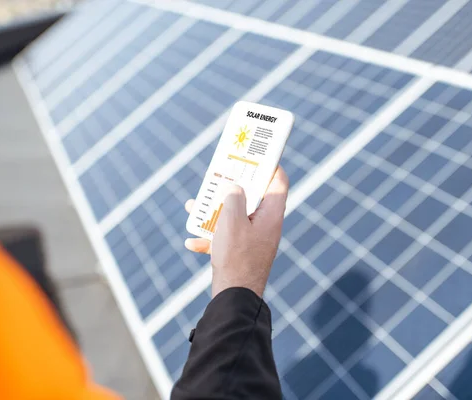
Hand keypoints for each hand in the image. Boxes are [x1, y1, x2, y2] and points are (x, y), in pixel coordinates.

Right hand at [184, 166, 288, 297]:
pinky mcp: (244, 252)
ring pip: (236, 216)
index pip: (278, 181)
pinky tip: (193, 242)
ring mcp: (255, 239)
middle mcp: (267, 225)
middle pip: (253, 196)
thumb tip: (235, 186)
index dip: (269, 164)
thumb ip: (233, 197)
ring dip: (215, 210)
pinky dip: (212, 236)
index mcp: (271, 214)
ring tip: (195, 207)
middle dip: (232, 186)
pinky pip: (228, 236)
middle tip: (218, 176)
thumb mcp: (232, 221)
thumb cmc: (236, 258)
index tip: (256, 154)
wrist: (234, 298)